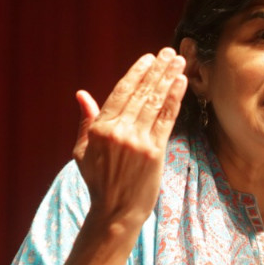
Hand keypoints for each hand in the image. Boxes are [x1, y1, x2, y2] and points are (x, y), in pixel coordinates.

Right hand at [73, 48, 186, 225]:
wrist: (116, 212)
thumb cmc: (100, 182)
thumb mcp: (83, 152)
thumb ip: (86, 121)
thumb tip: (81, 95)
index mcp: (99, 129)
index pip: (120, 92)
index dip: (136, 73)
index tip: (148, 58)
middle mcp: (118, 132)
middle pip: (141, 93)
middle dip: (157, 70)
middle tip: (169, 53)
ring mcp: (137, 141)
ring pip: (155, 102)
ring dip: (168, 78)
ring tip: (179, 61)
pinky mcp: (154, 152)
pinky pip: (167, 119)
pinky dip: (175, 99)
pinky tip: (182, 83)